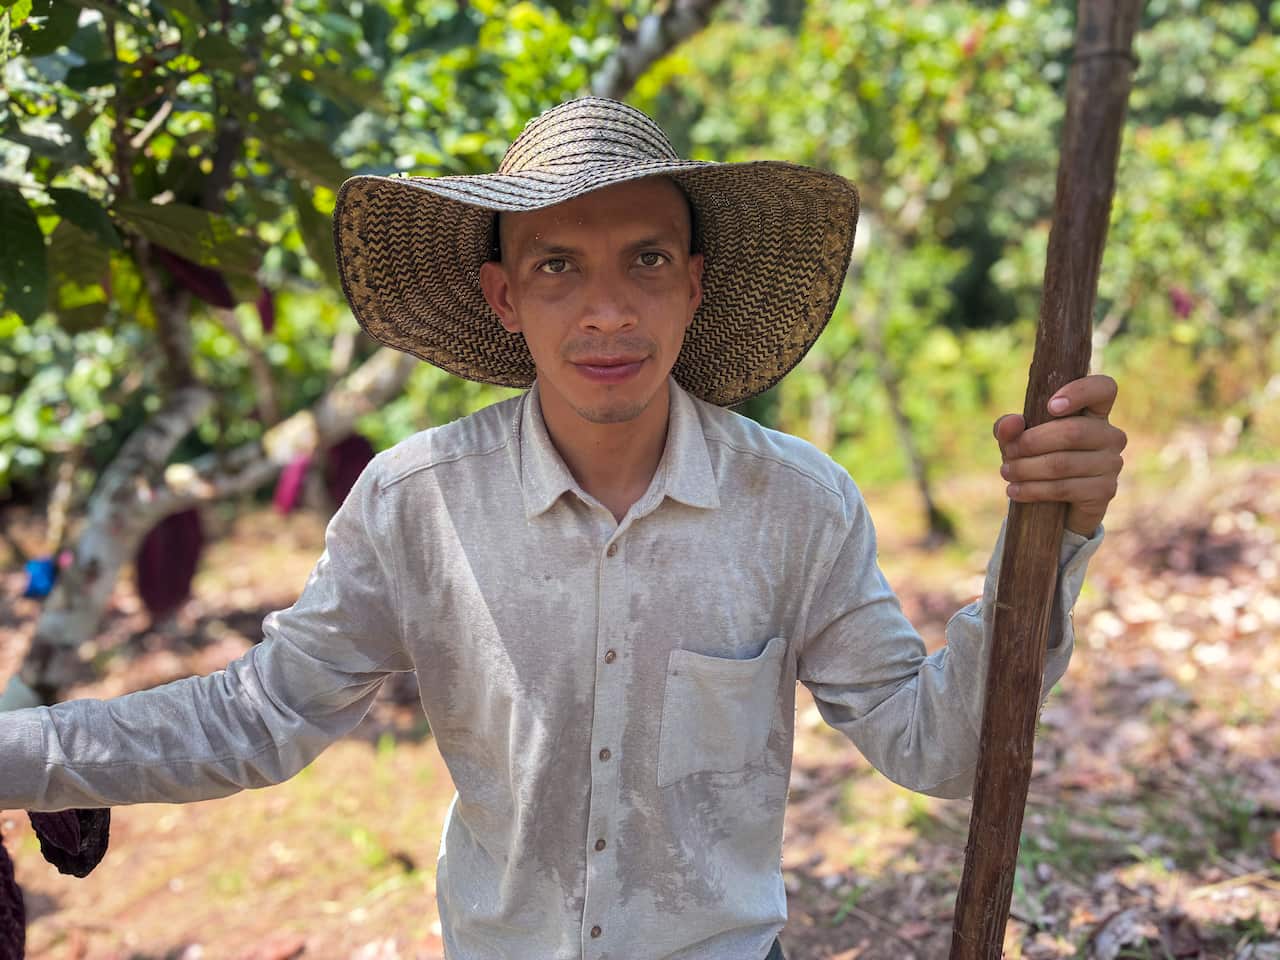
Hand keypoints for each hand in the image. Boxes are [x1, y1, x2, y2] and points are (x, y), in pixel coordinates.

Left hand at [993, 374, 1125, 536]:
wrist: (1052, 505)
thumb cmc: (1036, 459)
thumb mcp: (1017, 440)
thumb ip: (1009, 427)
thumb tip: (1011, 423)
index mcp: (1094, 412)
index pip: (1104, 388)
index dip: (1080, 392)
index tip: (1050, 407)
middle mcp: (1110, 435)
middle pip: (1072, 432)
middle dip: (1030, 443)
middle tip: (1007, 453)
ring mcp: (1111, 463)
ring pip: (1063, 463)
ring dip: (1026, 469)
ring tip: (1006, 472)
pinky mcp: (1105, 491)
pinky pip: (1065, 488)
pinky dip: (1033, 489)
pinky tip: (1015, 490)